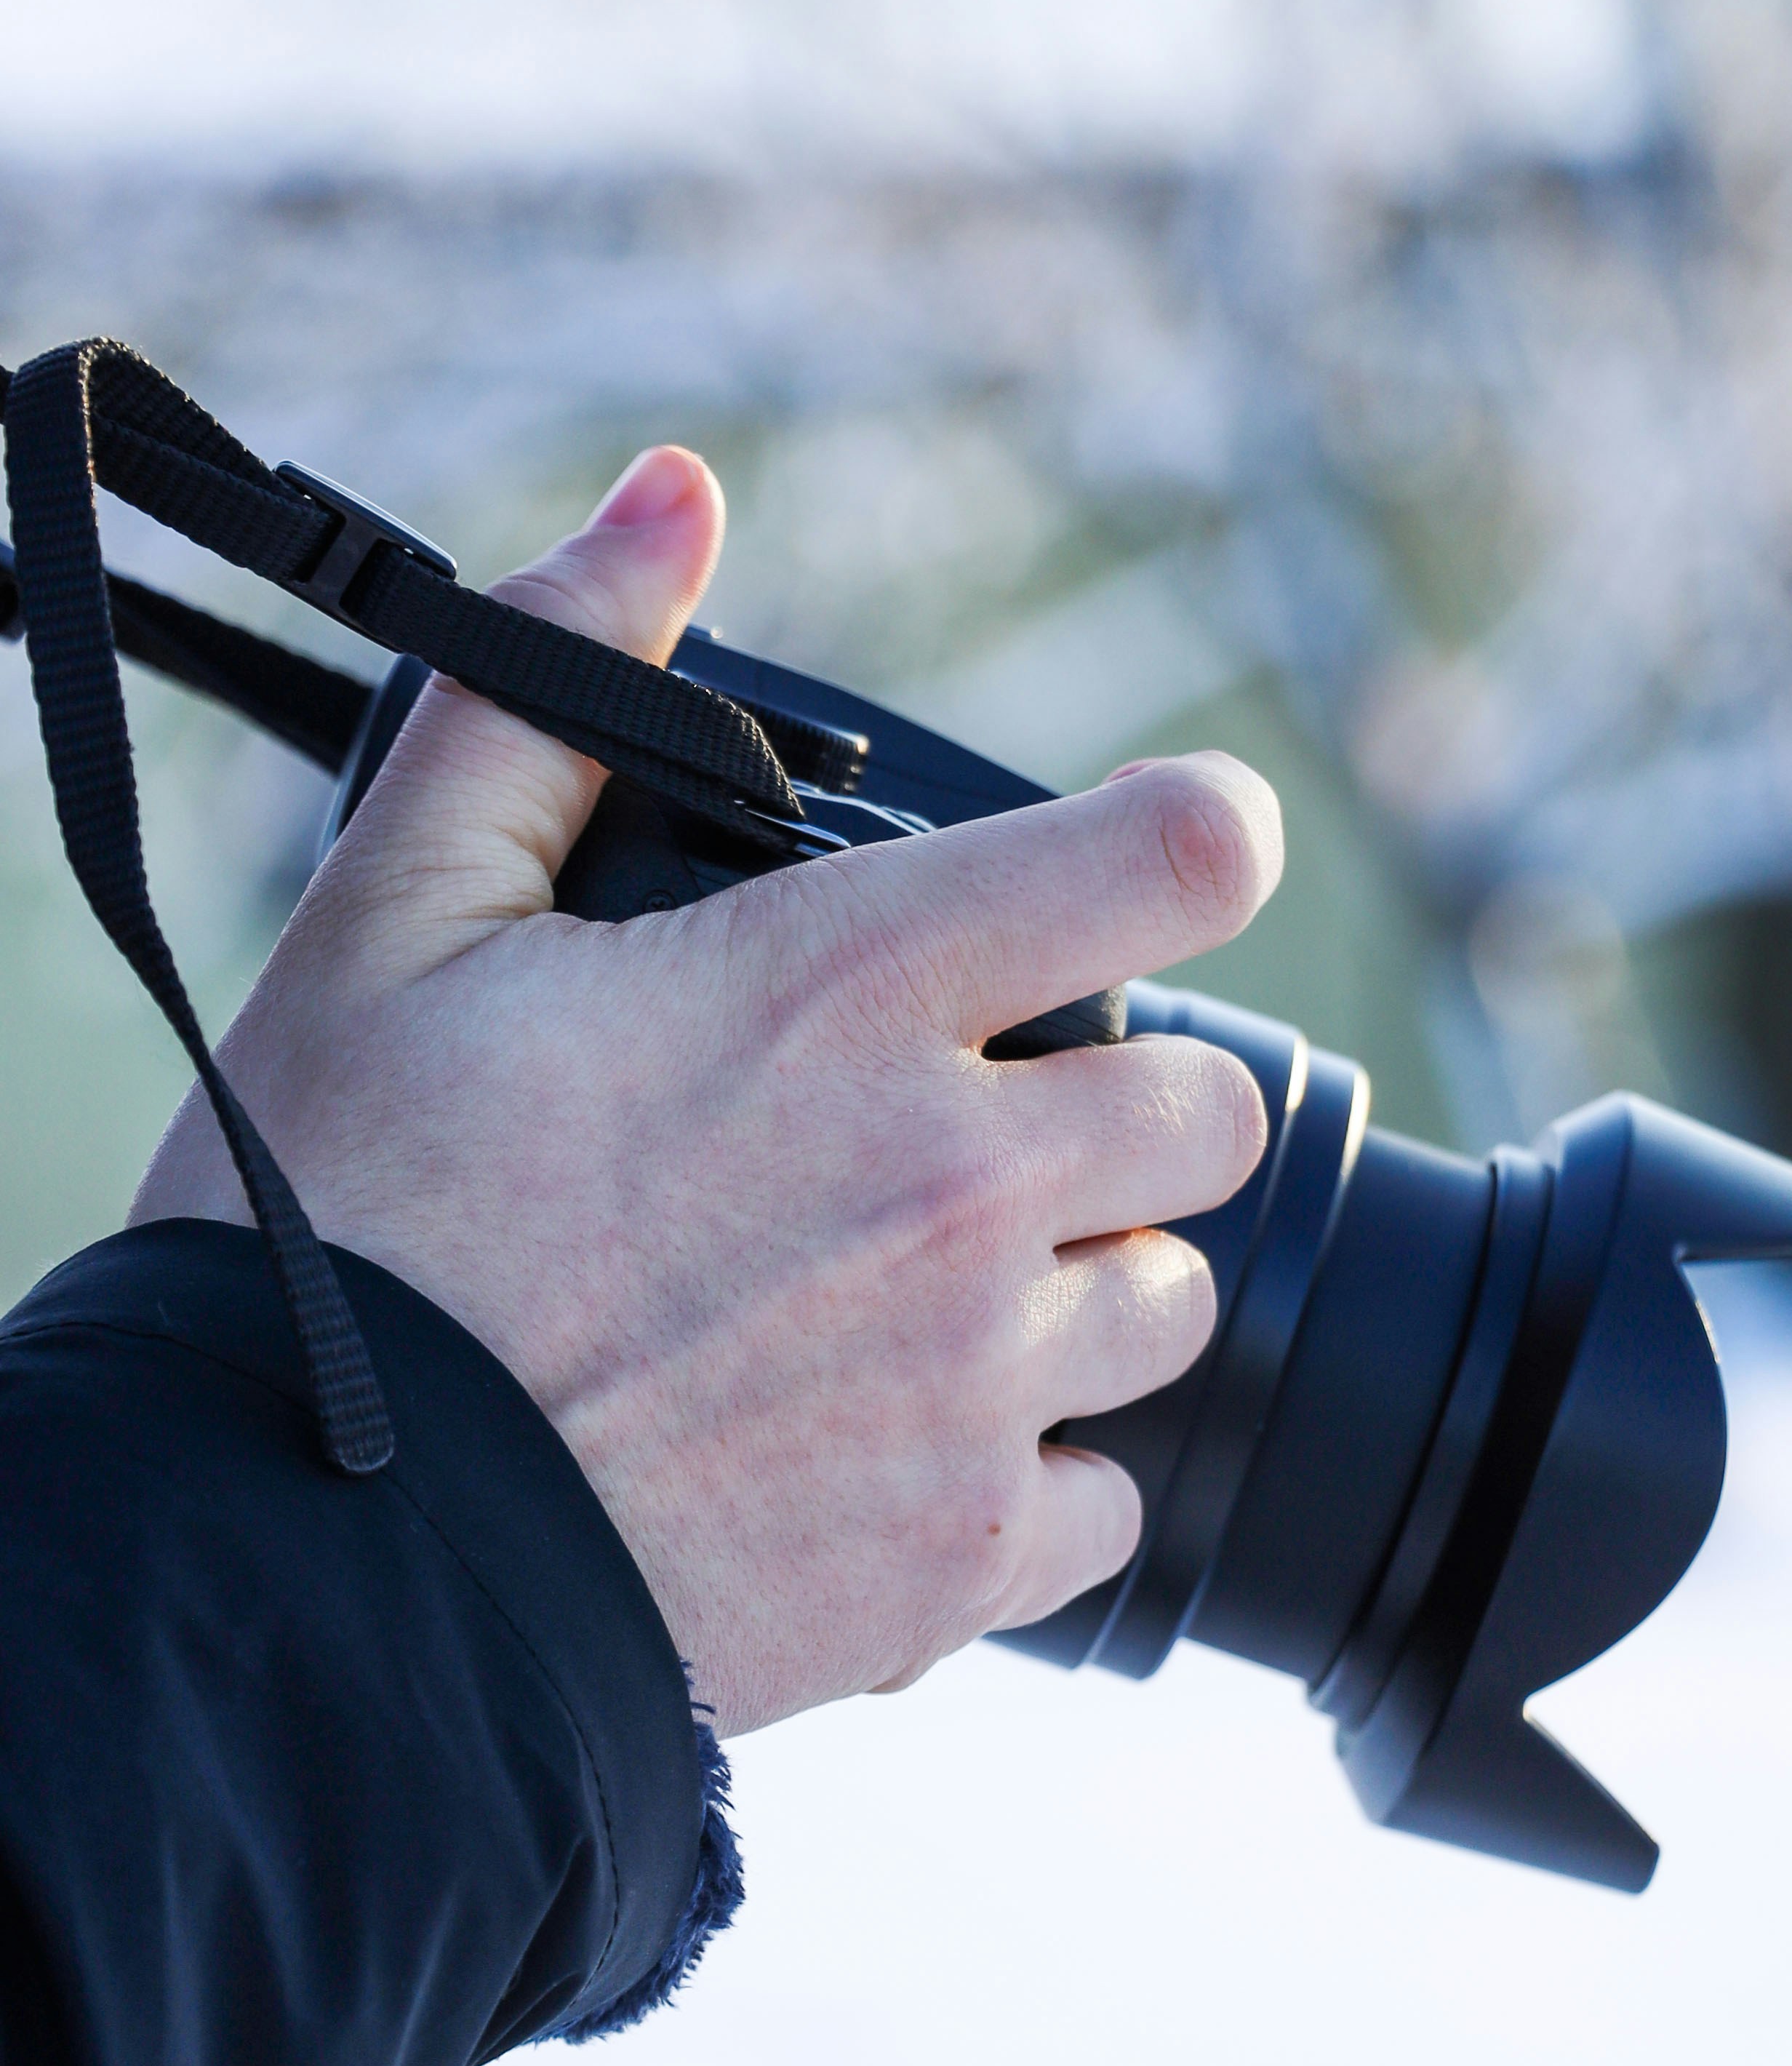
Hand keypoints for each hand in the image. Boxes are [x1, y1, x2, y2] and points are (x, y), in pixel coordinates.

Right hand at [131, 449, 1282, 1735]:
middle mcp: (954, 1183)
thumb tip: (672, 498)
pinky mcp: (952, 1568)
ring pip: (1173, 1309)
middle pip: (1216, 1115)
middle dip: (1134, 1105)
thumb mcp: (392, 917)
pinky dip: (1030, 1486)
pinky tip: (901, 1460)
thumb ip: (555, 688)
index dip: (1189, 843)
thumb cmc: (334, 1235)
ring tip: (923, 1304)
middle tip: (988, 1127)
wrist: (302, 1560)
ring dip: (1084, 1291)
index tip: (1157, 866)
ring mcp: (971, 1388)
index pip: (1169, 858)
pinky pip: (1109, 1512)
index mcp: (844, 995)